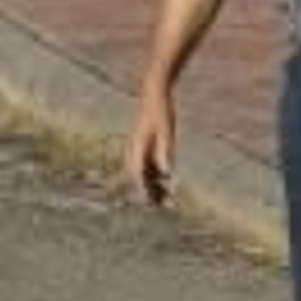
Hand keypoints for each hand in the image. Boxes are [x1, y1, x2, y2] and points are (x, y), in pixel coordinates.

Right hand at [124, 87, 175, 205]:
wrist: (155, 94)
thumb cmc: (161, 112)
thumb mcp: (166, 131)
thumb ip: (165, 151)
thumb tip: (167, 173)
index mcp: (136, 148)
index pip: (136, 175)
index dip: (142, 190)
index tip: (149, 203)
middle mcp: (133, 150)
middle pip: (139, 177)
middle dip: (148, 192)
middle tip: (161, 205)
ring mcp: (138, 147)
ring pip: (143, 172)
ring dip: (152, 185)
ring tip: (165, 199)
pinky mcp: (145, 145)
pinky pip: (148, 165)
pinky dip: (155, 175)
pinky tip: (167, 183)